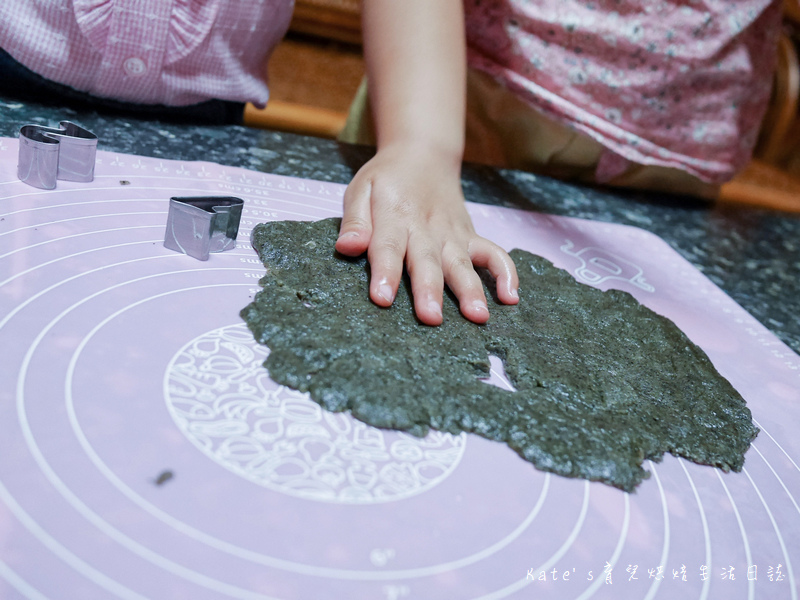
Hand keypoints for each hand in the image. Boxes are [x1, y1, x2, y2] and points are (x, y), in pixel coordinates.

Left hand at [335, 144, 518, 325]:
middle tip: (431, 318)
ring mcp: (452, 233)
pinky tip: (511, 297)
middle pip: (427, 261)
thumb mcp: (361, 190)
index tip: (383, 298)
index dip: (385, 273)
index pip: (388, 246)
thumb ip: (355, 221)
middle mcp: (425, 227)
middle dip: (429, 290)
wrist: (423, 154)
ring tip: (477, 316)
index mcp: (394, 215)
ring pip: (461, 263)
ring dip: (471, 289)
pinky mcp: (470, 237)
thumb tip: (346, 247)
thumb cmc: (387, 179)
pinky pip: (493, 254)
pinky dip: (506, 272)